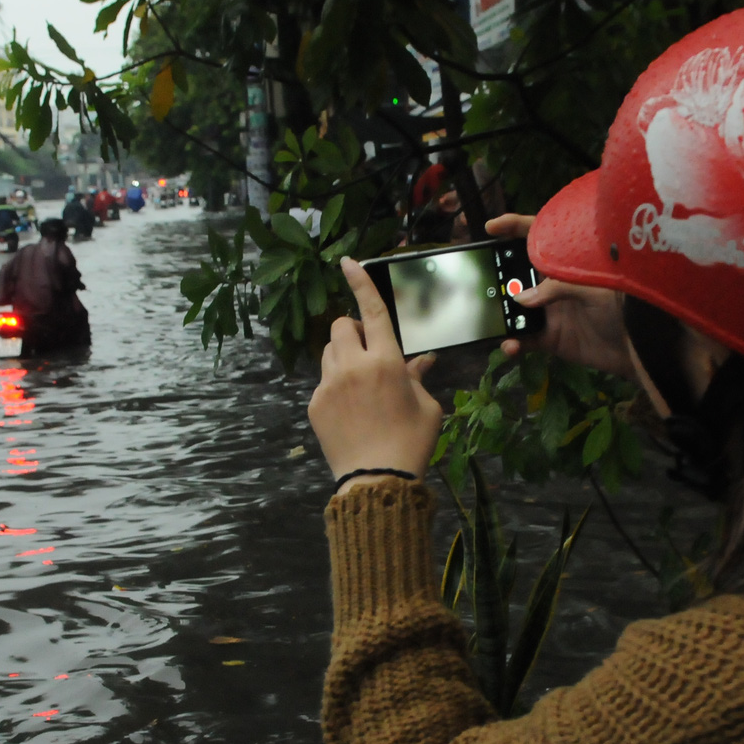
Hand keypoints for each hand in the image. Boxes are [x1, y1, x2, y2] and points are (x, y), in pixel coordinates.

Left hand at [309, 259, 442, 490]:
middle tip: (370, 351)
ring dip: (344, 356)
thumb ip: (418, 377)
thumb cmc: (411, 443)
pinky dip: (336, 385)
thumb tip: (420, 360)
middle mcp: (353, 366)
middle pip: (342, 326)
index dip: (360, 282)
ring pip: (329, 351)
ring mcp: (330, 385)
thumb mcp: (427, 407)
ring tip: (361, 382)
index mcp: (385, 362)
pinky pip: (324, 381)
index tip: (347, 261)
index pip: (372, 310)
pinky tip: (352, 409)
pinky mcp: (316, 404)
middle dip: (355, 331)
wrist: (377, 481)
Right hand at [484, 214, 634, 381]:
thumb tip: (520, 300)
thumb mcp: (594, 287)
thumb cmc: (628, 307)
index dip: (515, 227)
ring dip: (502, 311)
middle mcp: (557, 284)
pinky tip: (509, 345)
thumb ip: (556, 288)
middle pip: (520, 272)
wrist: (644, 349)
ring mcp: (553, 311)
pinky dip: (513, 343)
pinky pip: (525, 339)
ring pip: (517, 307)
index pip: (540, 236)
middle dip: (499, 274)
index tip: (491, 227)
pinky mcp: (553, 338)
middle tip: (483, 278)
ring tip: (491, 315)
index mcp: (569, 263)